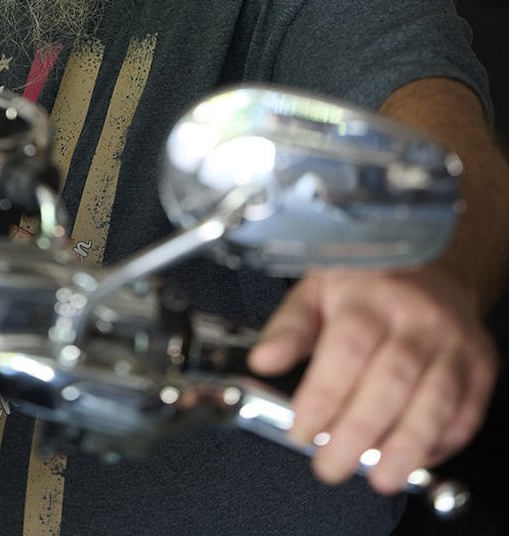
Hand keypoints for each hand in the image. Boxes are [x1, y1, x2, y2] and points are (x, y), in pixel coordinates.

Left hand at [247, 264, 496, 493]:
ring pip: (434, 400)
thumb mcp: (317, 289)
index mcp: (369, 296)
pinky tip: (415, 458)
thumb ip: (289, 328)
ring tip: (379, 475)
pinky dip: (442, 442)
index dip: (323, 396)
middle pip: (390, 381)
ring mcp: (452, 341)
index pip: (346, 349)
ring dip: (405, 446)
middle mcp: (415, 317)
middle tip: (331, 463)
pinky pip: (466, 411)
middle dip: (357, 432)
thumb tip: (264, 360)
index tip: (301, 429)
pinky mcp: (480, 364)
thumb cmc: (371, 283)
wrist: (436, 268)